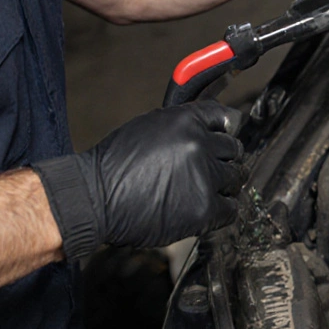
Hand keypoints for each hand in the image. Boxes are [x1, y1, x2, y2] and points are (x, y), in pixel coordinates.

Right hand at [33, 101, 246, 259]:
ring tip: (204, 191)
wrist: (93, 199)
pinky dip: (221, 210)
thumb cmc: (112, 166)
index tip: (220, 141)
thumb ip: (181, 127)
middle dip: (223, 159)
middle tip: (211, 170)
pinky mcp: (204, 208)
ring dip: (223, 185)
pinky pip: (230, 209)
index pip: (224, 118)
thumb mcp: (147, 128)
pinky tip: (205, 209)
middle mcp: (200, 144)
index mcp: (186, 121)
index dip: (222, 131)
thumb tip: (205, 131)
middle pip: (233, 150)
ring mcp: (205, 177)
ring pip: (235, 178)